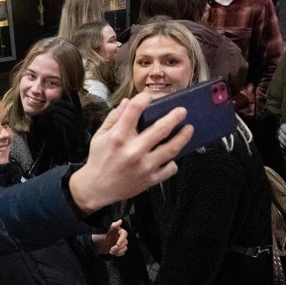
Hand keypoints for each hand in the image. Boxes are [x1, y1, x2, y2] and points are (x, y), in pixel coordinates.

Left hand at [48, 97, 88, 160]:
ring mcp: (77, 125)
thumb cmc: (70, 133)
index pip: (77, 103)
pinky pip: (67, 122)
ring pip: (69, 114)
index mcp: (79, 115)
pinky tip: (54, 117)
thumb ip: (63, 114)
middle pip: (72, 107)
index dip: (75, 96)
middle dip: (63, 103)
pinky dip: (60, 118)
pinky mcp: (73, 131)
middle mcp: (80, 119)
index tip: (72, 88)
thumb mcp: (67, 122)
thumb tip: (55, 105)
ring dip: (59, 110)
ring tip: (52, 108)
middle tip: (54, 101)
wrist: (75, 147)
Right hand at [69, 93, 192, 213]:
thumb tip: (127, 102)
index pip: (134, 110)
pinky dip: (172, 162)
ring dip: (183, 137)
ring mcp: (144, 166)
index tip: (150, 96)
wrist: (96, 188)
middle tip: (182, 111)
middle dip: (175, 117)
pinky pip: (169, 168)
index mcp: (118, 137)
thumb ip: (114, 118)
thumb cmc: (99, 159)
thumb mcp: (100, 135)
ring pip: (171, 149)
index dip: (144, 99)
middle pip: (161, 129)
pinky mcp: (150, 179)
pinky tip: (171, 156)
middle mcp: (133, 150)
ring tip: (189, 129)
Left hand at [93, 219, 127, 255]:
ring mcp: (118, 243)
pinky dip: (118, 253)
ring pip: (125, 247)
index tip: (117, 244)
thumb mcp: (104, 230)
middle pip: (125, 242)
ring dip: (118, 250)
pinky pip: (122, 252)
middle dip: (119, 247)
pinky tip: (112, 252)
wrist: (92, 245)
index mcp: (117, 231)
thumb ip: (113, 225)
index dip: (122, 239)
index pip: (124, 234)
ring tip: (111, 251)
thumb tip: (120, 221)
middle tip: (112, 249)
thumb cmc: (97, 236)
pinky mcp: (117, 249)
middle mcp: (118, 237)